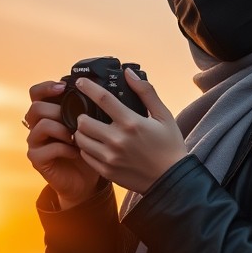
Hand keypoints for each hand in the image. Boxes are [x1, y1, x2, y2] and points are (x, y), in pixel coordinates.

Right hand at [24, 81, 100, 208]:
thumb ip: (88, 109)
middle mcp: (36, 125)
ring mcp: (35, 142)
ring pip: (41, 125)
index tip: (64, 87)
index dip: (47, 87)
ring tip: (77, 137)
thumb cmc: (89, 149)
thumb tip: (100, 88)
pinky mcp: (37, 159)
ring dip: (62, 129)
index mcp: (47, 113)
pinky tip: (77, 152)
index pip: (36, 93)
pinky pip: (47, 148)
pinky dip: (64, 148)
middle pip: (36, 107)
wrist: (85, 180)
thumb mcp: (91, 126)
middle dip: (57, 110)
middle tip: (76, 119)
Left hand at [72, 69, 186, 193]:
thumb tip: (128, 73)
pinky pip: (85, 156)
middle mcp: (118, 140)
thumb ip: (145, 92)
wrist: (171, 179)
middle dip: (82, 114)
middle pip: (84, 121)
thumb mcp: (164, 115)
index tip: (81, 82)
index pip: (102, 98)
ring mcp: (110, 157)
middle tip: (86, 114)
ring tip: (89, 130)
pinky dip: (85, 148)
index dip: (88, 87)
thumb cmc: (169, 146)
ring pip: (80, 139)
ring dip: (81, 132)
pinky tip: (94, 145)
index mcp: (131, 123)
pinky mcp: (107, 171)